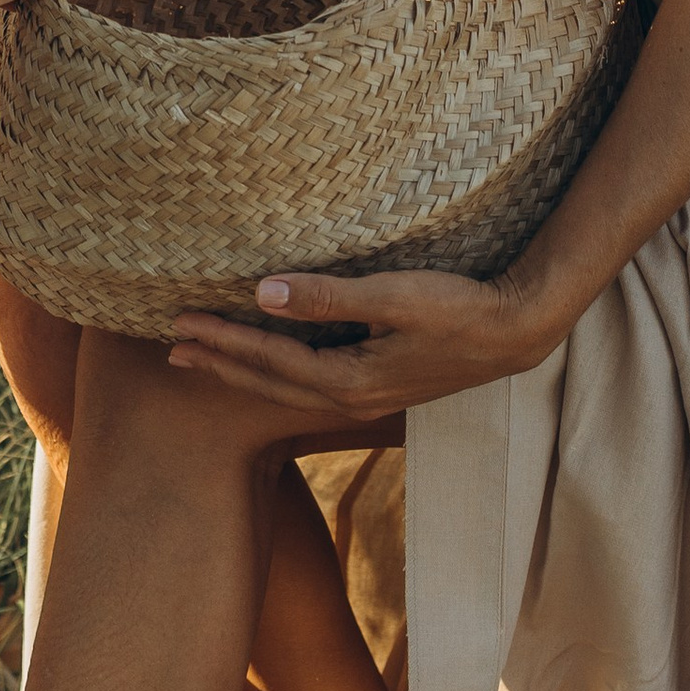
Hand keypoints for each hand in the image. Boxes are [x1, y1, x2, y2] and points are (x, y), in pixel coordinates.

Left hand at [165, 261, 557, 418]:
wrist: (515, 333)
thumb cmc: (460, 309)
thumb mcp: (394, 296)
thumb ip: (328, 296)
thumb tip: (263, 292)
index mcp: (348, 380)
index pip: (268, 360)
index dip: (223, 340)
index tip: (181, 322)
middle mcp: (351, 398)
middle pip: (268, 384)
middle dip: (221, 364)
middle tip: (174, 349)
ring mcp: (367, 398)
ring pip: (287, 389)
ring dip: (244, 371)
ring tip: (207, 358)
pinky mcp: (380, 387)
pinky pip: (310, 385)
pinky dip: (278, 373)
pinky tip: (270, 363)